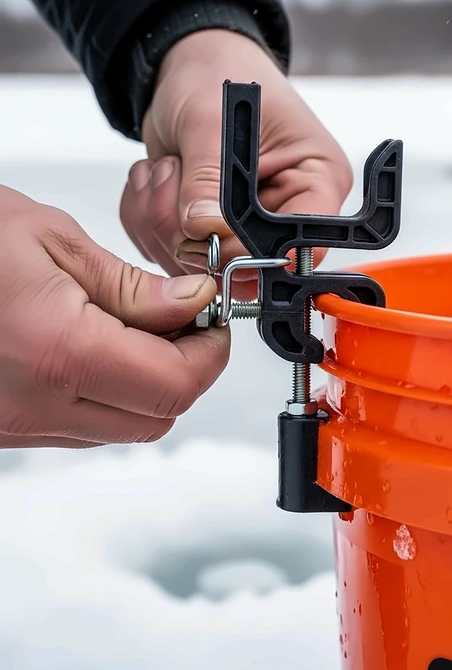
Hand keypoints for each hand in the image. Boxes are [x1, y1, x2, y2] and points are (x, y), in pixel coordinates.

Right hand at [0, 185, 228, 447]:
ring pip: (124, 426)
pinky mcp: (4, 427)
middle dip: (185, 370)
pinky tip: (98, 347)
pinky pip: (84, 426)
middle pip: (157, 416)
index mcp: (56, 353)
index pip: (174, 385)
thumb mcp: (50, 242)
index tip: (212, 319)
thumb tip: (193, 306)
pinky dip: (109, 393)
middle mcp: (34, 405)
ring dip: (149, 383)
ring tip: (137, 328)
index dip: (210, 353)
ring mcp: (15, 424)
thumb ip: (132, 288)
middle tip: (182, 320)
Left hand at [120, 30, 352, 297]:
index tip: (211, 236)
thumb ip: (207, 178)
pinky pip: (172, 254)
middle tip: (173, 184)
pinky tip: (158, 182)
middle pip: (248, 264)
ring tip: (166, 171)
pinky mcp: (211, 233)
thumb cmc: (216, 72)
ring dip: (164, 224)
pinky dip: (150, 222)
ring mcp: (248, 228)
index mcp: (316, 181)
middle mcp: (288, 211)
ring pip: (201, 266)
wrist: (184, 65)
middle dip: (196, 236)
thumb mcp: (210, 118)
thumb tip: (203, 229)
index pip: (303, 245)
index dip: (255, 253)